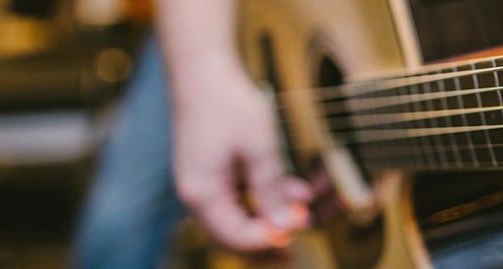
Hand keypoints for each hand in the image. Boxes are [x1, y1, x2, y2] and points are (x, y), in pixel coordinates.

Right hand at [171, 67, 311, 253]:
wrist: (202, 70)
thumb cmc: (228, 104)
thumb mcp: (259, 148)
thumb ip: (271, 190)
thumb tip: (285, 226)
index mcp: (203, 194)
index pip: (235, 236)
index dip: (267, 241)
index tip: (295, 236)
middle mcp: (197, 195)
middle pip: (231, 236)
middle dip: (266, 243)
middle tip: (296, 252)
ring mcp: (203, 184)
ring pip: (238, 218)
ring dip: (271, 220)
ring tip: (305, 218)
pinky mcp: (213, 172)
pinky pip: (240, 196)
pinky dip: (266, 198)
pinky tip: (298, 193)